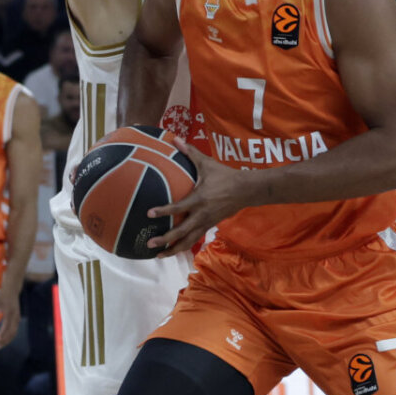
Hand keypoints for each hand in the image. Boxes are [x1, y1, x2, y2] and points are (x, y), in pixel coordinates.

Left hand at [0, 283, 20, 348]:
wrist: (11, 291)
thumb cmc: (2, 296)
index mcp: (10, 313)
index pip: (7, 326)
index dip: (2, 334)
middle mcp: (15, 317)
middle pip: (11, 332)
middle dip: (4, 341)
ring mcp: (17, 319)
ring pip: (13, 333)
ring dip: (6, 341)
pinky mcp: (16, 320)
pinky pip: (14, 331)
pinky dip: (8, 337)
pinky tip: (3, 341)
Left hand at [147, 139, 246, 254]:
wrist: (247, 190)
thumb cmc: (225, 175)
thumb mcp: (207, 164)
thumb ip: (190, 152)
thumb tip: (175, 138)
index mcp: (199, 200)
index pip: (178, 208)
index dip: (163, 211)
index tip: (149, 214)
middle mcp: (201, 215)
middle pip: (181, 232)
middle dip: (165, 240)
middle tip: (149, 244)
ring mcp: (206, 223)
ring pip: (188, 241)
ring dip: (173, 250)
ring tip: (159, 256)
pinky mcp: (210, 226)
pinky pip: (195, 239)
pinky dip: (183, 246)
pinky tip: (173, 250)